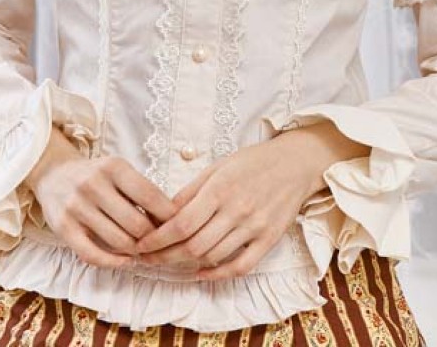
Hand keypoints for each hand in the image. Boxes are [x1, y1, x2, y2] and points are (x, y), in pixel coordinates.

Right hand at [27, 127, 178, 269]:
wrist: (54, 174)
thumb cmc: (96, 175)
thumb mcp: (119, 171)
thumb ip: (141, 191)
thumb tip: (170, 220)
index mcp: (113, 167)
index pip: (150, 196)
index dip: (167, 215)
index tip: (177, 225)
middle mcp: (94, 184)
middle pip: (136, 223)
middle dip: (152, 238)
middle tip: (159, 243)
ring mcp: (77, 207)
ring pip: (118, 241)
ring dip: (135, 251)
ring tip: (143, 250)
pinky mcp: (63, 228)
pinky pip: (93, 255)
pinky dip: (114, 262)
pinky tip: (125, 261)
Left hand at [131, 136, 315, 280]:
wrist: (295, 164)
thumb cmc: (253, 162)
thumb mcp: (218, 166)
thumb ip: (191, 190)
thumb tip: (164, 211)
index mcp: (220, 188)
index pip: (182, 223)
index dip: (158, 238)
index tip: (141, 244)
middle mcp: (236, 210)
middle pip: (193, 245)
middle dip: (165, 256)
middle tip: (148, 258)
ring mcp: (254, 227)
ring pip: (212, 256)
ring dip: (186, 264)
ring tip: (169, 262)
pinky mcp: (268, 240)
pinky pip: (240, 267)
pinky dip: (217, 274)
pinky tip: (201, 273)